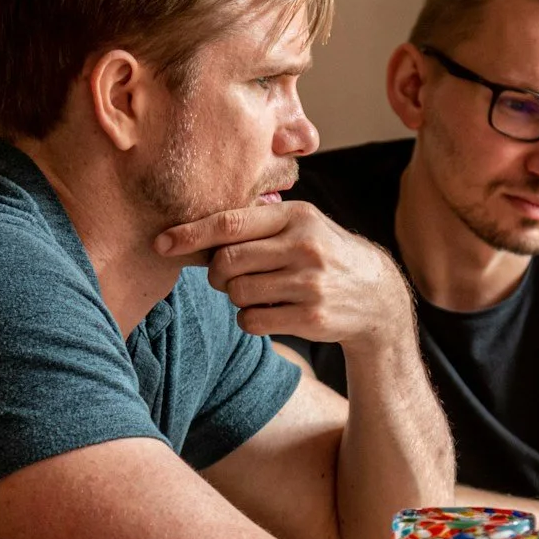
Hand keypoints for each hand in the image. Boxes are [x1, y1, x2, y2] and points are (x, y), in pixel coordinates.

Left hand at [154, 201, 410, 345]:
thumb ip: (258, 223)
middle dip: (216, 274)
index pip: (231, 222)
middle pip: (227, 262)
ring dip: (236, 297)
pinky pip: (252, 321)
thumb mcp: (302, 226)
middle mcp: (304, 247)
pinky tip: (270, 311)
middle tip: (224, 278)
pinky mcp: (310, 318)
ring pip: (237, 294)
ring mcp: (309, 284)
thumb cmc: (324, 255)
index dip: (191, 233)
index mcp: (296, 216)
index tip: (162, 242)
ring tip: (260, 293)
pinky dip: (250, 319)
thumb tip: (195, 231)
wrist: (377, 296)